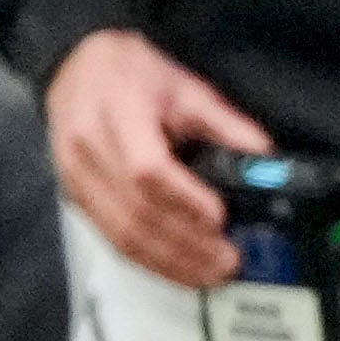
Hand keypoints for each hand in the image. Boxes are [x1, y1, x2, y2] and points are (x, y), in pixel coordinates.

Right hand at [44, 28, 270, 287]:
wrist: (78, 67)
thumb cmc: (133, 75)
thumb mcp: (186, 87)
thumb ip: (226, 124)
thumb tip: (265, 159)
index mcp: (115, 113)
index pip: (147, 168)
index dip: (185, 199)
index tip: (221, 218)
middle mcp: (86, 148)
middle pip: (135, 210)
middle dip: (186, 244)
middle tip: (228, 260)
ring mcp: (74, 177)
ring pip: (119, 232)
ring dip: (169, 261)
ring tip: (210, 273)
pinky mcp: (75, 197)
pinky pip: (109, 237)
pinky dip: (147, 260)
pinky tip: (179, 270)